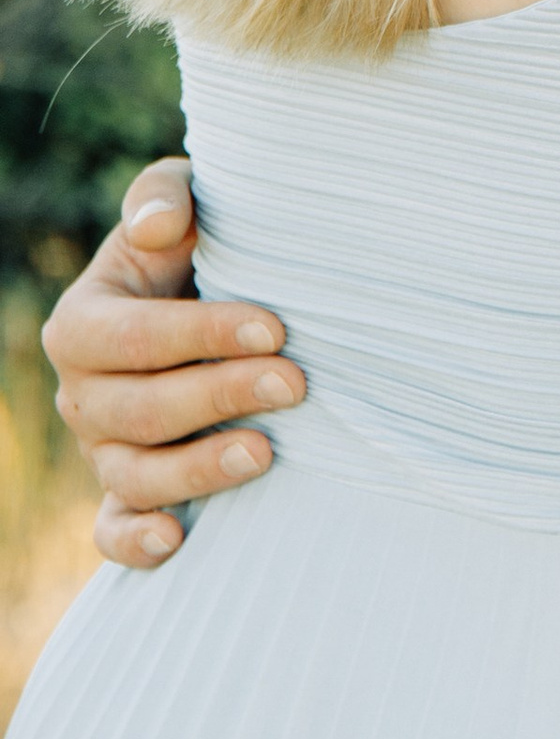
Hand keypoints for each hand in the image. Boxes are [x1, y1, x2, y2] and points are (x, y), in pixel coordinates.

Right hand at [40, 159, 305, 566]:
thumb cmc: (199, 248)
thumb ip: (165, 196)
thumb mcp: (183, 206)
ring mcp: (101, 450)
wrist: (213, 301)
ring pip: (133, 476)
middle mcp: (83, 393)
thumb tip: (159, 225)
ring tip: (267, 452)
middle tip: (297, 382)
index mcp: (83, 323)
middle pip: (138, 409)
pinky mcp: (124, 494)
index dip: (200, 334)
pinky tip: (179, 540)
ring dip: (198, 470)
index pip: (130, 337)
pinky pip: (113, 532)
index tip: (274, 328)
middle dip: (219, 395)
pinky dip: (136, 542)